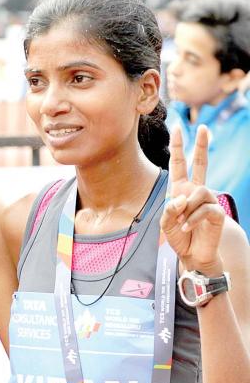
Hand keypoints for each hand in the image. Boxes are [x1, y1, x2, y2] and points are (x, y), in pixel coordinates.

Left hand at [161, 125, 224, 275]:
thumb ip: (169, 209)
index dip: (177, 147)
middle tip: (204, 127)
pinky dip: (192, 219)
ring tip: (182, 222)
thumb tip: (181, 198)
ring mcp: (207, 201)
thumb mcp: (165, 222)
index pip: (179, 164)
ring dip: (187, 208)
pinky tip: (187, 228)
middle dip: (201, 145)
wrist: (191, 255)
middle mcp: (195, 191)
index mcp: (180, 190)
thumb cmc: (178, 237)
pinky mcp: (216, 212)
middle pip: (200, 163)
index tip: (177, 128)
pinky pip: (204, 209)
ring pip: (198, 192)